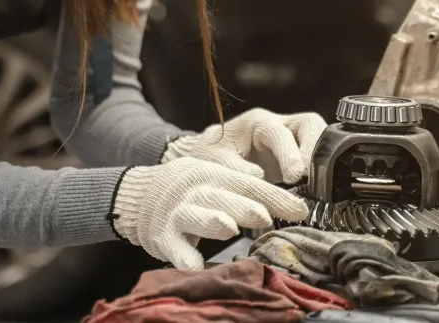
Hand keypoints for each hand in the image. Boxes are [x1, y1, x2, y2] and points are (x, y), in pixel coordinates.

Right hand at [111, 157, 309, 270]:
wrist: (137, 195)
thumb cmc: (185, 189)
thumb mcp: (213, 176)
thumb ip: (242, 183)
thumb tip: (278, 188)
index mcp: (212, 173)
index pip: (247, 183)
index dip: (273, 196)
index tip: (300, 210)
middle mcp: (194, 190)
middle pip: (222, 196)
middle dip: (243, 206)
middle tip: (265, 217)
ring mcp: (177, 213)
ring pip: (195, 216)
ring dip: (211, 222)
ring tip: (228, 229)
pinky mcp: (162, 236)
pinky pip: (175, 248)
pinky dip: (185, 257)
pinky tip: (195, 265)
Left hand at [162, 108, 326, 183]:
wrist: (210, 162)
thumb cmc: (209, 157)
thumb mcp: (211, 161)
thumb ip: (232, 166)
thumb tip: (258, 176)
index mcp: (257, 122)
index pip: (278, 131)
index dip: (289, 153)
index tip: (294, 176)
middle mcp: (280, 126)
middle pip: (310, 125)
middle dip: (316, 150)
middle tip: (316, 180)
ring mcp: (294, 141)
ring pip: (321, 139)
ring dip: (324, 162)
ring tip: (320, 189)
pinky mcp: (301, 158)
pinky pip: (319, 160)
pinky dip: (322, 175)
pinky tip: (318, 194)